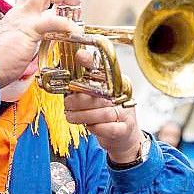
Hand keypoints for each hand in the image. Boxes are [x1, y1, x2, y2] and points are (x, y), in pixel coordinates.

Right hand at [0, 0, 80, 87]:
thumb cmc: (0, 62)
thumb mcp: (17, 43)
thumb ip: (31, 36)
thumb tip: (45, 38)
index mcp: (16, 16)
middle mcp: (18, 13)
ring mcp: (23, 20)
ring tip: (76, 1)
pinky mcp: (28, 31)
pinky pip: (51, 21)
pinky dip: (65, 23)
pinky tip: (74, 30)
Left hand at [63, 49, 143, 163]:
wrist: (123, 137)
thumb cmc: (107, 114)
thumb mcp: (96, 96)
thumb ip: (83, 85)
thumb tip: (67, 69)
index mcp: (117, 82)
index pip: (105, 69)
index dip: (91, 63)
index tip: (79, 56)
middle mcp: (123, 96)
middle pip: (100, 94)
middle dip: (78, 101)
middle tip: (67, 104)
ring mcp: (126, 113)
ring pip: (103, 113)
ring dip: (82, 116)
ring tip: (72, 116)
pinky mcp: (124, 130)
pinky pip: (109, 128)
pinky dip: (95, 128)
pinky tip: (89, 126)